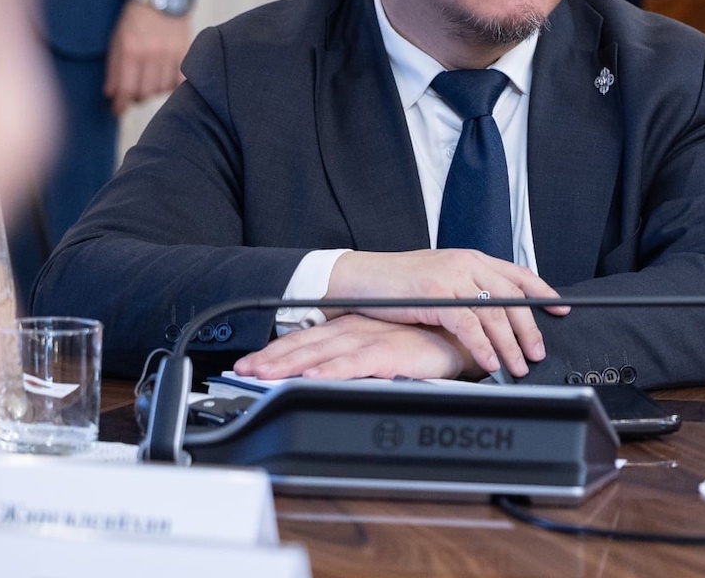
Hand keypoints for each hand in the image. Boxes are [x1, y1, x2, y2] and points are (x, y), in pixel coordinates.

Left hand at [104, 0, 190, 115]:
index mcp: (131, 50)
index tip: (117, 111)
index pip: (126, 88)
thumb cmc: (135, 18)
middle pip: (145, 92)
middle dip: (136, 97)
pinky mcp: (185, 52)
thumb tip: (111, 94)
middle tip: (133, 92)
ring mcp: (171, 54)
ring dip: (154, 90)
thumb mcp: (117, 40)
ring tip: (150, 83)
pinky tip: (166, 81)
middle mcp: (152, 54)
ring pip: (163, 89)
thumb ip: (114, 68)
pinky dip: (172, 85)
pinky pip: (180, 80)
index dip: (120, 104)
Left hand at [234, 314, 474, 380]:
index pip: (306, 339)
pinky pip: (354, 363)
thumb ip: (357, 358)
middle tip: (241, 371)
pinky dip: (331, 370)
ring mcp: (371, 340)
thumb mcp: (384, 348)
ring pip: (322, 352)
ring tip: (263, 375)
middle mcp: (356, 330)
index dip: (275, 352)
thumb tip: (325, 373)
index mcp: (353, 328)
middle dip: (271, 359)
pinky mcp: (390, 353)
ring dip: (290, 364)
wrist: (463, 339)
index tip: (248, 365)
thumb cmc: (427, 344)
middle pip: (305, 345)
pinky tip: (311, 377)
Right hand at [325, 249, 569, 377]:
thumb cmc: (397, 284)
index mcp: (471, 258)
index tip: (560, 309)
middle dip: (530, 328)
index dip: (542, 291)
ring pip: (495, 313)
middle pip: (513, 297)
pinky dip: (483, 346)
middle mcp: (467, 264)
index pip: (517, 273)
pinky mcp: (436, 295)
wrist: (357, 278)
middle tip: (538, 353)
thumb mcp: (440, 280)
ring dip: (510, 344)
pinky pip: (469, 324)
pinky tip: (491, 363)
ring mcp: (452, 277)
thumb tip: (493, 314)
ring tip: (518, 366)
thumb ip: (467, 290)